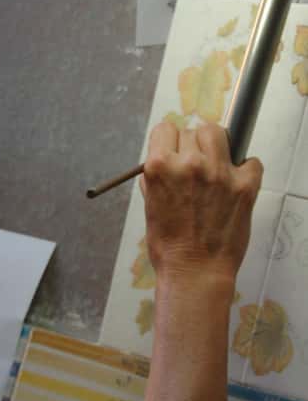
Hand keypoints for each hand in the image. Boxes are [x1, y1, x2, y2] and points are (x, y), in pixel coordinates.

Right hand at [139, 123, 262, 282]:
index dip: (168, 140)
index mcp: (159, 167)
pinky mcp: (245, 186)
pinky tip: (235, 183)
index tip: (173, 149)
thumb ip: (155, 179)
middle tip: (194, 164)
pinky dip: (246, 169)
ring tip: (215, 166)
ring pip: (220, 134)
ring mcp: (219, 174)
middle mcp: (189, 164)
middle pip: (192, 130)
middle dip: (192, 145)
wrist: (194, 271)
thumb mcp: (150, 206)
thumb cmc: (168, 244)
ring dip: (217, 146)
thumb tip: (161, 164)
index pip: (165, 129)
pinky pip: (251, 161)